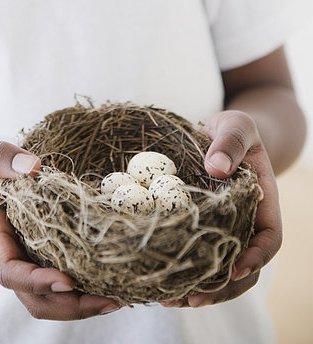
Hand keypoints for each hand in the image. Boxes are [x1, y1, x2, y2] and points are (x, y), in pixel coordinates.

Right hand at [0, 139, 119, 319]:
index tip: (66, 280)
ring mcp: (30, 258)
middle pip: (35, 299)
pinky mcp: (46, 252)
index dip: (35, 282)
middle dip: (70, 306)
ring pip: (52, 297)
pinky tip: (114, 280)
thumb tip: (33, 167)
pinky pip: (64, 277)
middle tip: (108, 300)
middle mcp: (13, 256)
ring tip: (117, 297)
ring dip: (83, 303)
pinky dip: (86, 285)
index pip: (9, 271)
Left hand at [161, 110, 281, 307]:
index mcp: (263, 204)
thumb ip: (230, 142)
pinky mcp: (199, 228)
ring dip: (196, 288)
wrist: (220, 134)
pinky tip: (157, 280)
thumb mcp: (236, 126)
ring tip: (168, 299)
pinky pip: (194, 254)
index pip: (268, 239)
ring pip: (217, 269)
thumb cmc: (233, 130)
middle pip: (243, 268)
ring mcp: (222, 230)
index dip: (255, 259)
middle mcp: (245, 224)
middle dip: (220, 288)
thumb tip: (217, 167)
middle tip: (192, 299)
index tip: (234, 270)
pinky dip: (180, 270)